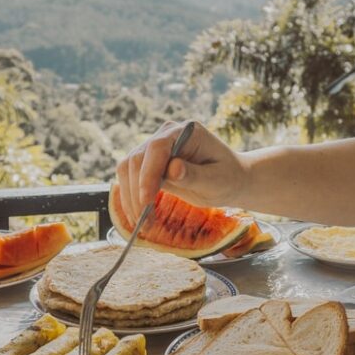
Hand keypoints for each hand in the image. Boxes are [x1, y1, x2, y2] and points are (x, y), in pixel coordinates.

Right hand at [116, 120, 244, 219]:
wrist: (227, 180)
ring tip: (141, 223)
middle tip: (143, 220)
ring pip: (128, 168)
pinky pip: (130, 178)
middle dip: (136, 190)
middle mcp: (166, 135)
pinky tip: (139, 216)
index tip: (146, 200)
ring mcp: (154, 148)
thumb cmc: (226, 178)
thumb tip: (173, 169)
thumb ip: (195, 174)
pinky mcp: (148, 164)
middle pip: (138, 158)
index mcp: (186, 132)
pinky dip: (131, 198)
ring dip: (130, 197)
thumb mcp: (216, 180)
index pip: (158, 147)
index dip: (149, 173)